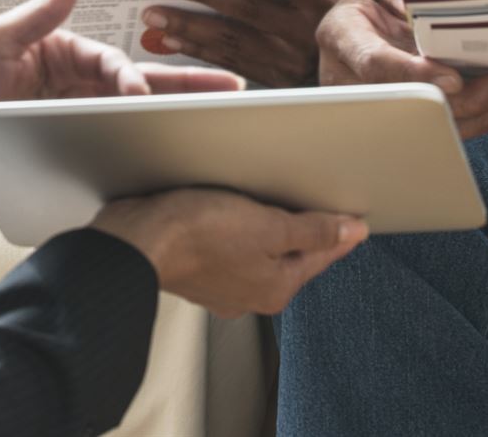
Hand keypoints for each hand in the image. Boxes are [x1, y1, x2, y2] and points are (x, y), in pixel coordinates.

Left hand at [0, 0, 243, 197]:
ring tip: (218, 123)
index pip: (112, 62)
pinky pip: (111, 146)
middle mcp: (75, 83)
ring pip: (133, 116)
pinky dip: (141, 151)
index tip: (140, 93)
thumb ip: (39, 12)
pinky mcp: (68, 148)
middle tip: (235, 87)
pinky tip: (171, 162)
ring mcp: (74, 117)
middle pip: (139, 84)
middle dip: (187, 84)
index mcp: (64, 53)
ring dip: (174, 117)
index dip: (130, 77)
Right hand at [92, 188, 366, 318]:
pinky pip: (226, 244)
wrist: (134, 241)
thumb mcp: (268, 227)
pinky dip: (231, 225)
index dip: (338, 228)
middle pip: (289, 251)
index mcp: (275, 288)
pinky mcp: (195, 267)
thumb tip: (353, 233)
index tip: (351, 211)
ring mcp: (220, 283)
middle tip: (306, 194)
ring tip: (263, 194)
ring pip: (256, 247)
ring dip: (262, 223)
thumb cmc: (195, 235)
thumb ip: (313, 230)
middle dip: (298, 224)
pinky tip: (226, 205)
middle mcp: (250, 293)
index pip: (321, 255)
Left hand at [141, 0, 349, 85]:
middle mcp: (303, 34)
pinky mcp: (272, 81)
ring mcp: (286, 62)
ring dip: (189, 28)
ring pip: (231, 42)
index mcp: (320, 2)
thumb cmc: (338, 9)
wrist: (361, 66)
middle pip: (249, 11)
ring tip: (153, 14)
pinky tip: (169, 39)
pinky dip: (197, 51)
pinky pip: (229, 64)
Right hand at [317, 0, 487, 139]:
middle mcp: (348, 78)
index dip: (413, 74)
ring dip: (474, 114)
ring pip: (423, 125)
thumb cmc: (379, 0)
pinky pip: (433, 131)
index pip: (373, 62)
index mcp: (341, 35)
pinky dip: (473, 121)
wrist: (369, 22)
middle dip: (458, 101)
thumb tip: (446, 1)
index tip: (454, 79)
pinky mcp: (394, 121)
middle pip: (404, 103)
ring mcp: (370, 106)